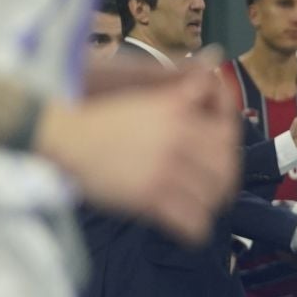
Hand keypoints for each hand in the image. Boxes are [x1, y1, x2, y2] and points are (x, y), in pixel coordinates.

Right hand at [36, 66, 240, 245]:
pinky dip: (195, 230)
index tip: (225, 165)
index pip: (227, 135)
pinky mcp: (150, 196)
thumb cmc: (102, 120)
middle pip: (225, 167)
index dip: (231, 153)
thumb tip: (213, 67)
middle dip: (224, 184)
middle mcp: (178, 138)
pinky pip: (191, 220)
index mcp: (179, 113)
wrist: (65, 136)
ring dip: (209, 208)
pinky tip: (189, 230)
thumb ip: (183, 93)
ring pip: (211, 196)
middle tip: (215, 194)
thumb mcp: (146, 98)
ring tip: (199, 211)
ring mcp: (166, 168)